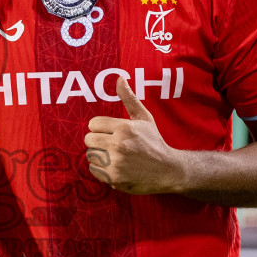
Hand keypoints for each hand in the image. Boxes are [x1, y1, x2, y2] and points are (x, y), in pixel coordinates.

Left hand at [83, 77, 185, 194]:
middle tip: (110, 145)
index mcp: (124, 128)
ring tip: (114, 156)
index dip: (100, 128)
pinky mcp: (113, 178)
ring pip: (90, 155)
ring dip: (99, 156)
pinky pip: (93, 170)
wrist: (168, 170)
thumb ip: (129, 98)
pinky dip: (101, 169)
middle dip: (98, 141)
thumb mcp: (144, 118)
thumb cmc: (154, 142)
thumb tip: (119, 78)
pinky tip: (114, 167)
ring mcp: (115, 163)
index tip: (110, 132)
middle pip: (88, 140)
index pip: (93, 124)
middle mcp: (118, 145)